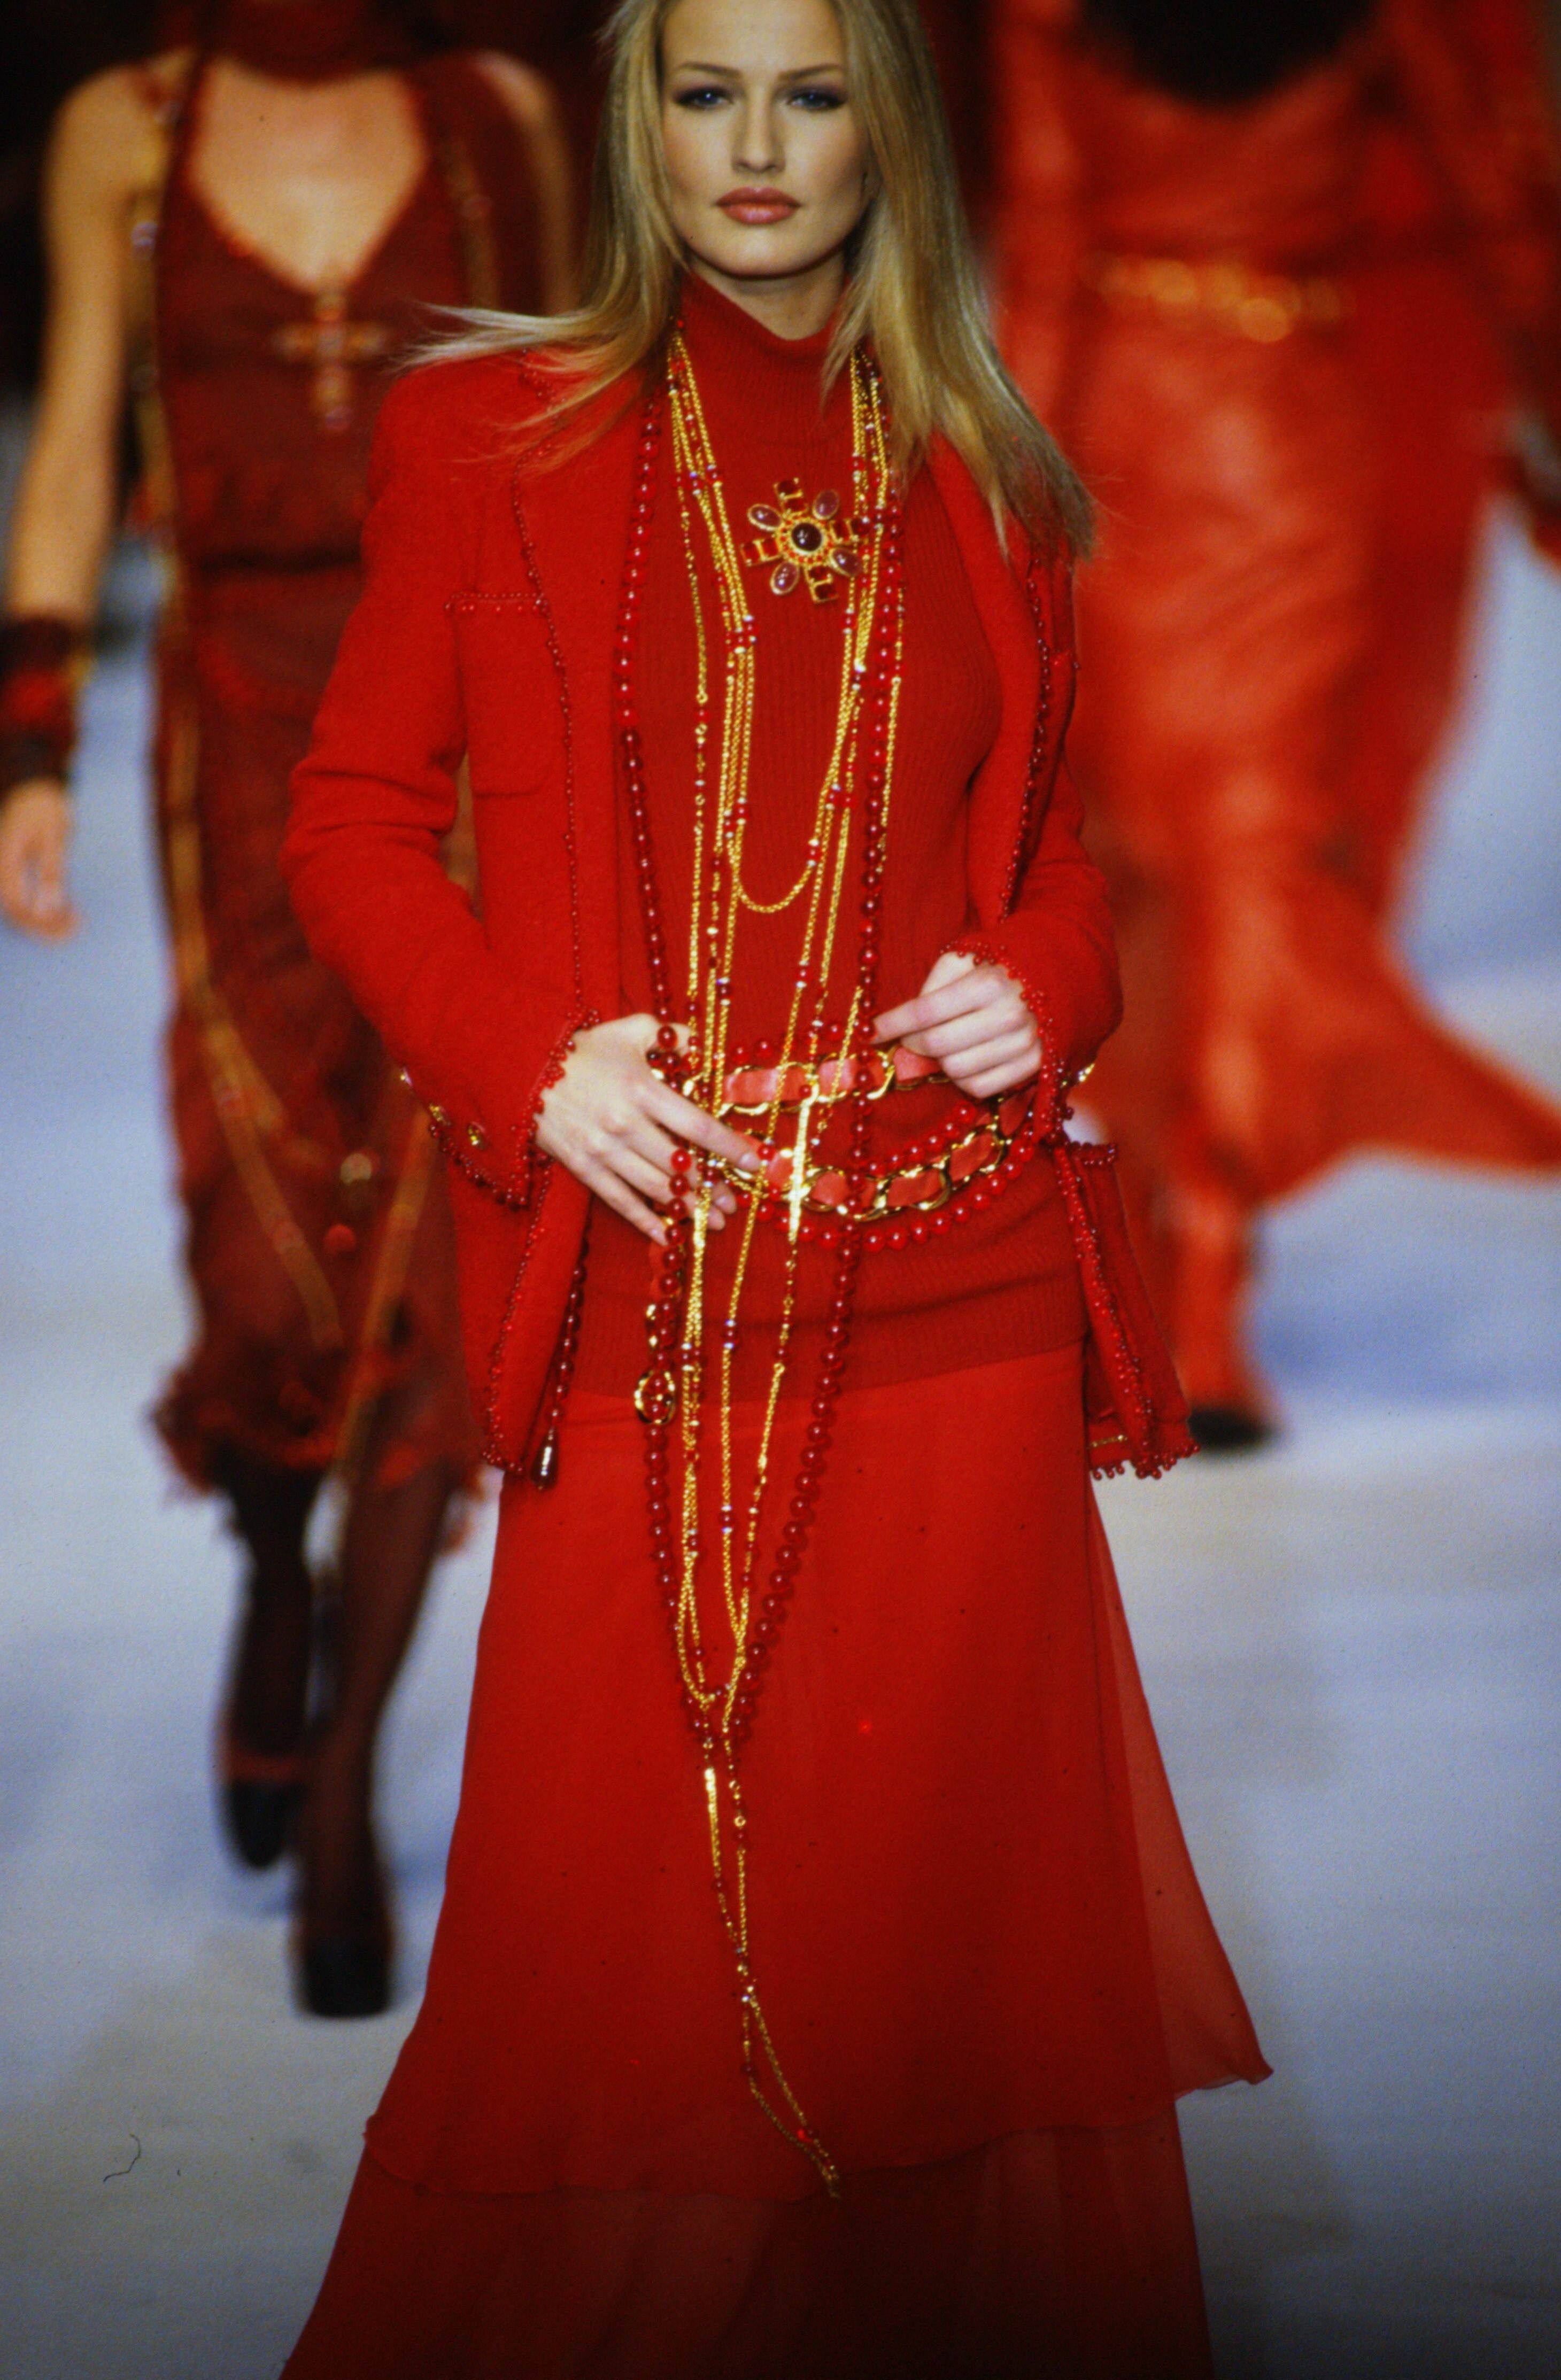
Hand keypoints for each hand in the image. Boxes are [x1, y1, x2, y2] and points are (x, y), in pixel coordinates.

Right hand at [0, 781, 76, 938]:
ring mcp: (4, 870)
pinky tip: (66, 908)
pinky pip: (22, 896)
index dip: (44, 923)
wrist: (34, 782)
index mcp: (4, 862)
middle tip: (77, 926)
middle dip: (46, 926)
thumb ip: (50, 872)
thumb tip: (47, 908)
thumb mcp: (54, 837)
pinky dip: (43, 907)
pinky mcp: (13, 869)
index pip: (18, 907)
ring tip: (75, 919)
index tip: (74, 923)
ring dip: (45, 919)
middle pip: (16, 912)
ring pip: (19, 907)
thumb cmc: (44, 805)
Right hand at [536, 1014, 760, 1240]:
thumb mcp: (630, 1029)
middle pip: (679, 1166)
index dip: (728, 1146)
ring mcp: (603, 1150)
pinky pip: (620, 1202)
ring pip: (655, 1189)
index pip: (696, 1125)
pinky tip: (669, 1236)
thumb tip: (703, 1046)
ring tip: (715, 1221)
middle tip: (736, 1201)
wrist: (520, 1067)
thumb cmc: (583, 1048)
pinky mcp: (584, 1168)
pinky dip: (646, 1223)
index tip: (754, 1161)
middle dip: (712, 1188)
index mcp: (642, 1090)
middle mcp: (625, 1125)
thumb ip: (671, 1035)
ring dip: (689, 1209)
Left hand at [874, 950, 1039, 1100]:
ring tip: (945, 1044)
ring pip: (956, 1070)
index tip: (871, 1032)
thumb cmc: (999, 964)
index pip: (925, 1011)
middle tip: (910, 1037)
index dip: (892, 1024)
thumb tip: (905, 1022)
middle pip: (937, 1045)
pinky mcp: (1035, 1066)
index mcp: (988, 983)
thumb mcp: (964, 957)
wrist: (1056, 973)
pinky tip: (965, 1060)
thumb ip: (932, 984)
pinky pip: (980, 1088)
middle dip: (913, 1043)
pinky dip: (963, 1079)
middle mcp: (1009, 1014)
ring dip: (940, 1062)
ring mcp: (1025, 1043)